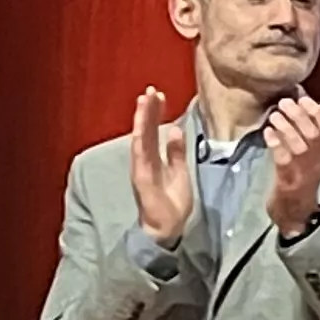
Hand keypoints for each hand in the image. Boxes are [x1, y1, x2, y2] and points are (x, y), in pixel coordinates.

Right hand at [128, 87, 195, 243]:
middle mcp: (145, 161)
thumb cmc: (172, 203)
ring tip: (144, 102)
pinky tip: (141, 130)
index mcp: (154, 158)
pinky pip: (140, 159)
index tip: (159, 95)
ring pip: (140, 140)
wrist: (168, 229)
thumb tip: (177, 130)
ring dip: (142, 121)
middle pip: (145, 131)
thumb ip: (176, 153)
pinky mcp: (142, 181)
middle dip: (147, 111)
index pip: (154, 131)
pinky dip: (140, 144)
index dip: (155, 113)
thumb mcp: (180, 172)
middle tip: (151, 90)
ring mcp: (141, 170)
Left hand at [265, 92, 319, 232]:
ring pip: (298, 145)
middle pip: (313, 135)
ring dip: (287, 127)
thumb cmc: (302, 175)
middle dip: (300, 116)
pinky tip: (268, 132)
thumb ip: (318, 130)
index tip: (306, 99)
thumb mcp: (315, 153)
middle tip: (285, 102)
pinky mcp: (287, 180)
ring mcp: (302, 170)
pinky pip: (283, 159)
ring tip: (275, 114)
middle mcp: (316, 161)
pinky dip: (276, 144)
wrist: (295, 211)